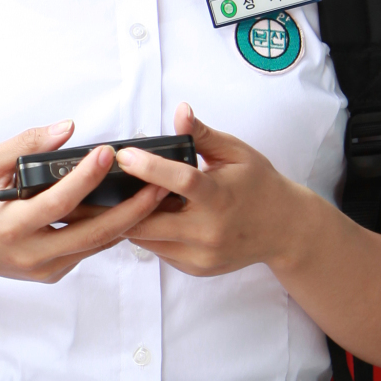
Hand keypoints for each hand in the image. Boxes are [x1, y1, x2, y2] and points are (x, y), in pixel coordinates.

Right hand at [0, 123, 167, 285]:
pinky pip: (88, 249)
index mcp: (10, 225)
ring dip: (130, 219)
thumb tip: (67, 128)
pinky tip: (130, 208)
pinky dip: (110, 228)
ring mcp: (43, 268)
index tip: (110, 152)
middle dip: (132, 208)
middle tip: (160, 182)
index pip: (58, 201)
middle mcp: (30, 253)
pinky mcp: (52, 273)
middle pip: (93, 232)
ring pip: (97, 244)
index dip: (86, 177)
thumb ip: (25, 145)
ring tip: (156, 193)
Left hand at [111, 107, 307, 278]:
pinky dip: (148, 234)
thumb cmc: (258, 184)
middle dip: (120, 203)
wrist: (285, 230)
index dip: (149, 167)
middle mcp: (209, 231)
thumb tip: (180, 110)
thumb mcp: (236, 153)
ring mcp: (201, 255)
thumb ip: (202, 134)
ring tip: (111, 199)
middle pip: (150, 220)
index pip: (181, 182)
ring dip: (129, 219)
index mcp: (220, 197)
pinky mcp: (196, 269)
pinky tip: (141, 216)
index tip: (123, 155)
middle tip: (95, 186)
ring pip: (147, 239)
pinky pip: (159, 251)